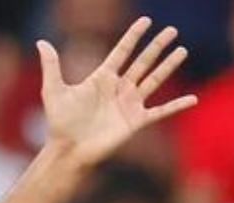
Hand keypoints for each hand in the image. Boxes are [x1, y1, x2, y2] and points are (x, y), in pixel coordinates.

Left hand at [39, 17, 196, 168]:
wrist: (68, 150)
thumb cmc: (59, 123)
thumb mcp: (53, 91)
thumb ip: (51, 66)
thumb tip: (41, 42)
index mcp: (102, 78)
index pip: (122, 51)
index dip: (133, 36)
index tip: (146, 21)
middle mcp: (119, 88)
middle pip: (142, 61)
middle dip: (157, 46)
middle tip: (172, 30)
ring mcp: (129, 104)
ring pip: (154, 80)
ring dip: (168, 66)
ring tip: (182, 50)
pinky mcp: (136, 121)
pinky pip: (160, 111)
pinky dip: (176, 106)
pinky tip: (192, 99)